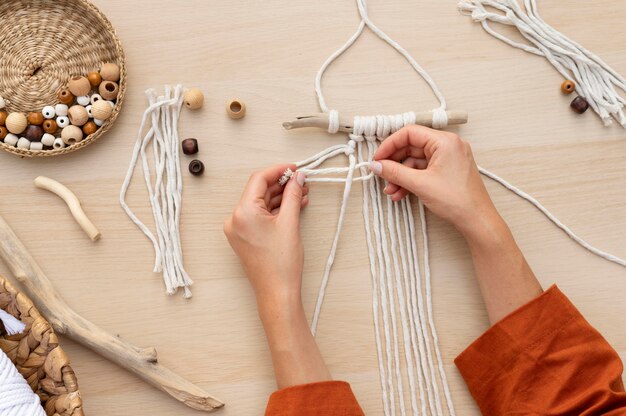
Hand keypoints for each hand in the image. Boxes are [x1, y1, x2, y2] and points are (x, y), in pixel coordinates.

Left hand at [225, 166, 332, 387]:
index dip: (278, 170)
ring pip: (260, 203)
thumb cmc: (281, 264)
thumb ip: (293, 195)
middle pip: (259, 190)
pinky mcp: (245, 237)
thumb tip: (298, 178)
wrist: (277, 293)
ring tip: (302, 193)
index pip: (259, 179)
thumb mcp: (290, 223)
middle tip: (302, 180)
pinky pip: (259, 215)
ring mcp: (238, 228)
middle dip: (281, 184)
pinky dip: (275, 210)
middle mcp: (235, 219)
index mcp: (242, 212)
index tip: (295, 168)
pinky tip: (293, 205)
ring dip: (280, 196)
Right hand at [370, 125, 498, 237]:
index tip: (378, 159)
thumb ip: (395, 172)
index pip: (410, 133)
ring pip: (416, 161)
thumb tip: (377, 165)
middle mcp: (448, 146)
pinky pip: (424, 170)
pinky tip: (401, 193)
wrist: (477, 220)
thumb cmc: (458, 200)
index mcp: (444, 141)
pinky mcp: (447, 171)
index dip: (390, 145)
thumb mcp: (420, 184)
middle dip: (394, 163)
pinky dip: (411, 180)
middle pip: (411, 147)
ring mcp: (448, 158)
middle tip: (381, 174)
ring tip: (391, 190)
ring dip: (401, 175)